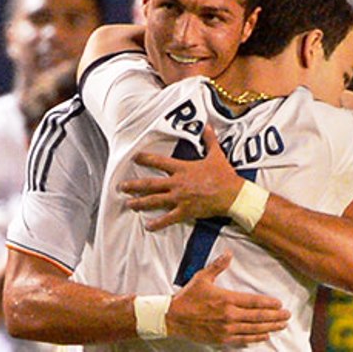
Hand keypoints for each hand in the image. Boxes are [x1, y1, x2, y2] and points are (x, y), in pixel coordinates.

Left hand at [119, 124, 243, 229]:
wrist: (232, 194)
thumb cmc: (224, 175)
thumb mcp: (216, 155)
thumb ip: (209, 140)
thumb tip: (208, 126)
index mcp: (183, 169)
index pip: (159, 162)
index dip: (145, 159)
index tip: (134, 157)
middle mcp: (177, 183)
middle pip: (150, 184)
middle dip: (134, 185)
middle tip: (120, 186)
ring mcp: (179, 198)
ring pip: (154, 201)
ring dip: (139, 202)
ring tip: (128, 204)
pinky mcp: (185, 211)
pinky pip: (168, 219)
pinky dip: (157, 223)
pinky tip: (147, 226)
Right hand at [167, 252, 289, 344]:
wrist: (173, 317)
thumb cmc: (188, 296)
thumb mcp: (203, 277)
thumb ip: (218, 265)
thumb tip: (229, 253)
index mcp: (226, 299)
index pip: (254, 302)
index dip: (269, 304)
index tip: (280, 304)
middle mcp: (229, 316)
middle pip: (258, 317)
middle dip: (275, 317)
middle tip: (287, 316)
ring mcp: (226, 329)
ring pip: (253, 330)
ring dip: (269, 328)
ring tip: (281, 326)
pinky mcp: (221, 339)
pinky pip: (242, 340)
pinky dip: (255, 338)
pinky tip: (264, 336)